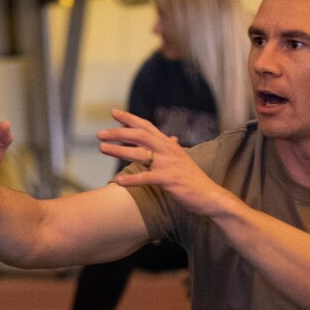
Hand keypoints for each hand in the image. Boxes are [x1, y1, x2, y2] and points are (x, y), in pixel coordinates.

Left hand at [99, 109, 234, 216]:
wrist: (210, 196)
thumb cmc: (193, 180)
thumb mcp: (182, 160)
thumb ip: (173, 149)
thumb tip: (171, 138)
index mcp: (169, 145)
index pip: (147, 126)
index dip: (130, 118)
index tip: (113, 112)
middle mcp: (168, 150)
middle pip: (140, 135)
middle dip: (119, 132)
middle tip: (100, 133)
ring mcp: (168, 164)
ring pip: (140, 153)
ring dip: (118, 150)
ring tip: (102, 148)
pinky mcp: (169, 179)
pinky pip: (146, 178)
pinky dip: (131, 180)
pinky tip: (118, 181)